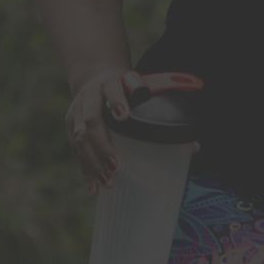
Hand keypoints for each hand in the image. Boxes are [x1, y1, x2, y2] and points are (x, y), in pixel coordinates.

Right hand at [66, 69, 204, 192]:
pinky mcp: (70, 124)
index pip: (113, 90)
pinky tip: (93, 188)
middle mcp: (90, 95)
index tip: (124, 115)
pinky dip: (85, 170)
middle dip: (103, 144)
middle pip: (92, 119)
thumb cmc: (128, 88)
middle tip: (118, 165)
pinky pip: (76, 149)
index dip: (117, 101)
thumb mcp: (145, 90)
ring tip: (109, 181)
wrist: (96, 76)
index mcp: (111, 82)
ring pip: (80, 137)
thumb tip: (193, 148)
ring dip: (93, 161)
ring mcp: (77, 110)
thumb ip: (165, 113)